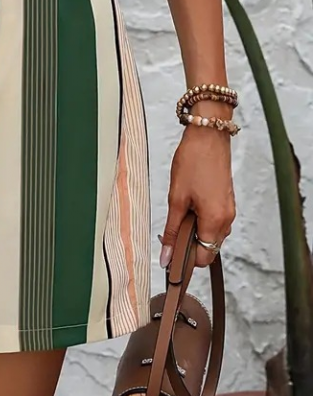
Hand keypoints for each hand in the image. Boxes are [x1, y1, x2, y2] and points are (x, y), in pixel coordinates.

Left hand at [160, 106, 235, 268]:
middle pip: (208, 247)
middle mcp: (227, 219)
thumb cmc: (192, 162)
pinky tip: (188, 205)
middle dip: (189, 244)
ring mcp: (229, 210)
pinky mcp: (227, 202)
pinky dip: (201, 220)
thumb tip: (167, 256)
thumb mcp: (176, 198)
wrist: (208, 136)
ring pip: (211, 234)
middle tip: (170, 228)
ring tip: (179, 210)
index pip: (203, 257)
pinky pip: (214, 221)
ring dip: (195, 231)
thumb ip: (172, 230)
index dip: (185, 259)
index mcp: (215, 221)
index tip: (169, 252)